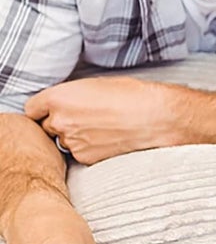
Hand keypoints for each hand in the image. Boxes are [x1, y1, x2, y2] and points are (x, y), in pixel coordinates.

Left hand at [24, 77, 176, 163]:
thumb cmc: (131, 95)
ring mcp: (72, 142)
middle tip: (84, 119)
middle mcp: (60, 121)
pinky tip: (107, 140)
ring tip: (101, 129)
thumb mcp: (94, 85)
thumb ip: (71, 96)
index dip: (43, 110)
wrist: (155, 118)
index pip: (31, 109)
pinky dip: (89, 149)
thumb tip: (65, 104)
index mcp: (58, 97)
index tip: (53, 110)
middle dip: (60, 124)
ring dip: (76, 137)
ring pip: (64, 142)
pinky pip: (80, 154)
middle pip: (46, 127)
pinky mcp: (86, 158)